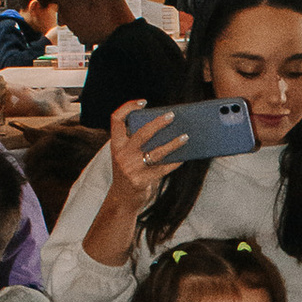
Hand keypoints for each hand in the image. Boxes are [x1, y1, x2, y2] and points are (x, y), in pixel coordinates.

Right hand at [103, 96, 186, 214]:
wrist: (122, 199)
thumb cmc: (130, 173)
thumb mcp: (127, 156)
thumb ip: (139, 144)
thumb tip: (168, 130)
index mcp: (116, 144)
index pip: (116, 120)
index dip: (128, 107)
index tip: (143, 102)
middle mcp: (121, 154)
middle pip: (142, 133)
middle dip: (158, 123)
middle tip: (172, 115)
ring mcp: (130, 168)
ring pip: (156, 152)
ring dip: (173, 143)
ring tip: (186, 136)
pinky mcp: (140, 180)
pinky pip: (162, 169)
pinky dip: (174, 162)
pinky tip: (184, 157)